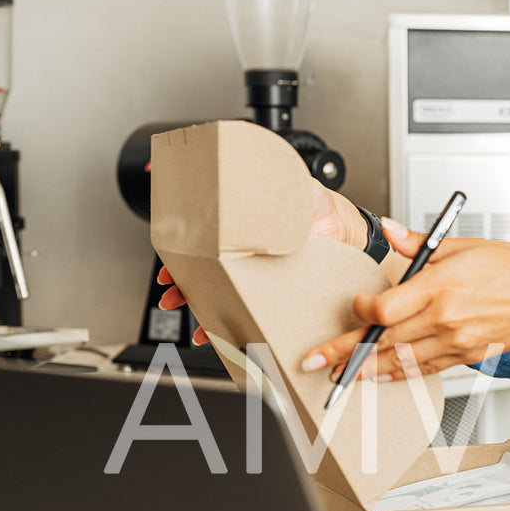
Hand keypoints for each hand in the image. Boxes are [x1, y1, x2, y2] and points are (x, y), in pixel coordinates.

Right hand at [157, 177, 367, 344]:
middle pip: (204, 275)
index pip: (198, 248)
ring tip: (201, 327)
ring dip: (208, 314)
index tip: (168, 274)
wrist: (340, 221)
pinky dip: (243, 325)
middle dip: (184, 290)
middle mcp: (243, 255)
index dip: (179, 262)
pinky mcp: (279, 289)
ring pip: (226, 296)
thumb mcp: (278, 184)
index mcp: (235, 230)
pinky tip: (232, 335)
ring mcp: (260, 274)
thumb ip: (255, 183)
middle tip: (173, 297)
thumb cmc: (307, 200)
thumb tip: (234, 175)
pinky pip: (257, 311)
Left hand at [301, 224, 509, 381]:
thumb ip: (420, 242)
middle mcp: (445, 318)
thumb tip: (391, 231)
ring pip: (400, 362)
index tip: (354, 306)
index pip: (386, 308)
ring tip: (340, 375)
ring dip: (366, 370)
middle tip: (315, 359)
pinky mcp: (465, 356)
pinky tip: (379, 376)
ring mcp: (455, 341)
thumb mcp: (465, 245)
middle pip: (383, 340)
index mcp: (441, 286)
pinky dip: (398, 375)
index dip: (361, 311)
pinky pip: (424, 370)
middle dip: (345, 351)